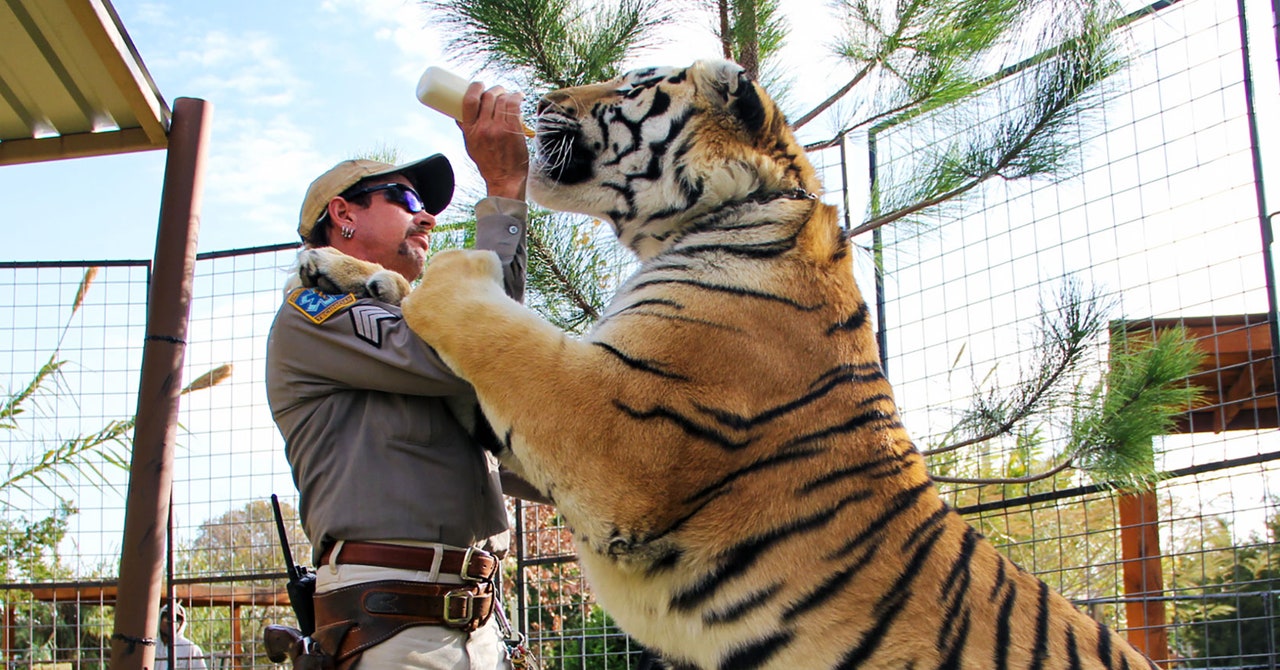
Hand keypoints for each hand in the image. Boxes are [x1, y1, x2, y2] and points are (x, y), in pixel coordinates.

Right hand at [459, 82, 528, 200]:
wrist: (505, 179)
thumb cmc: (488, 163)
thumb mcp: (470, 146)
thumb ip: (466, 130)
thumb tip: (457, 115)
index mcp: (470, 131)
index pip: (469, 101)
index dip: (475, 87)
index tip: (478, 84)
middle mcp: (483, 128)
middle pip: (487, 97)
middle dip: (493, 89)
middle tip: (498, 90)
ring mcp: (499, 128)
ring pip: (502, 100)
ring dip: (506, 93)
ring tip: (508, 94)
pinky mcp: (513, 130)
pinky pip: (514, 105)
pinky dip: (516, 97)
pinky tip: (518, 96)